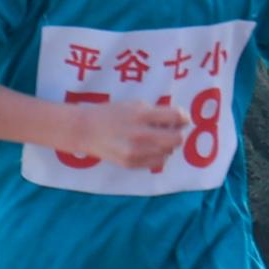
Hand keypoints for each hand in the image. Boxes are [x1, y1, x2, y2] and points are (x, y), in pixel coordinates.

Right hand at [58, 96, 193, 172]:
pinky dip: (158, 155)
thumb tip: (179, 120)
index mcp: (141, 114)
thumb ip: (156, 112)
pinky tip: (149, 147)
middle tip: (172, 130)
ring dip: (167, 144)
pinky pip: (157, 162)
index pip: (176, 116)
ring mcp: (136, 151)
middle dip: (177, 133)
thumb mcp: (134, 105)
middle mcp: (140, 134)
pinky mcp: (131, 164)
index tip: (181, 118)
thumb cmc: (112, 114)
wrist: (85, 130)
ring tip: (157, 138)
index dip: (183, 117)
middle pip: (176, 139)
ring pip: (168, 152)